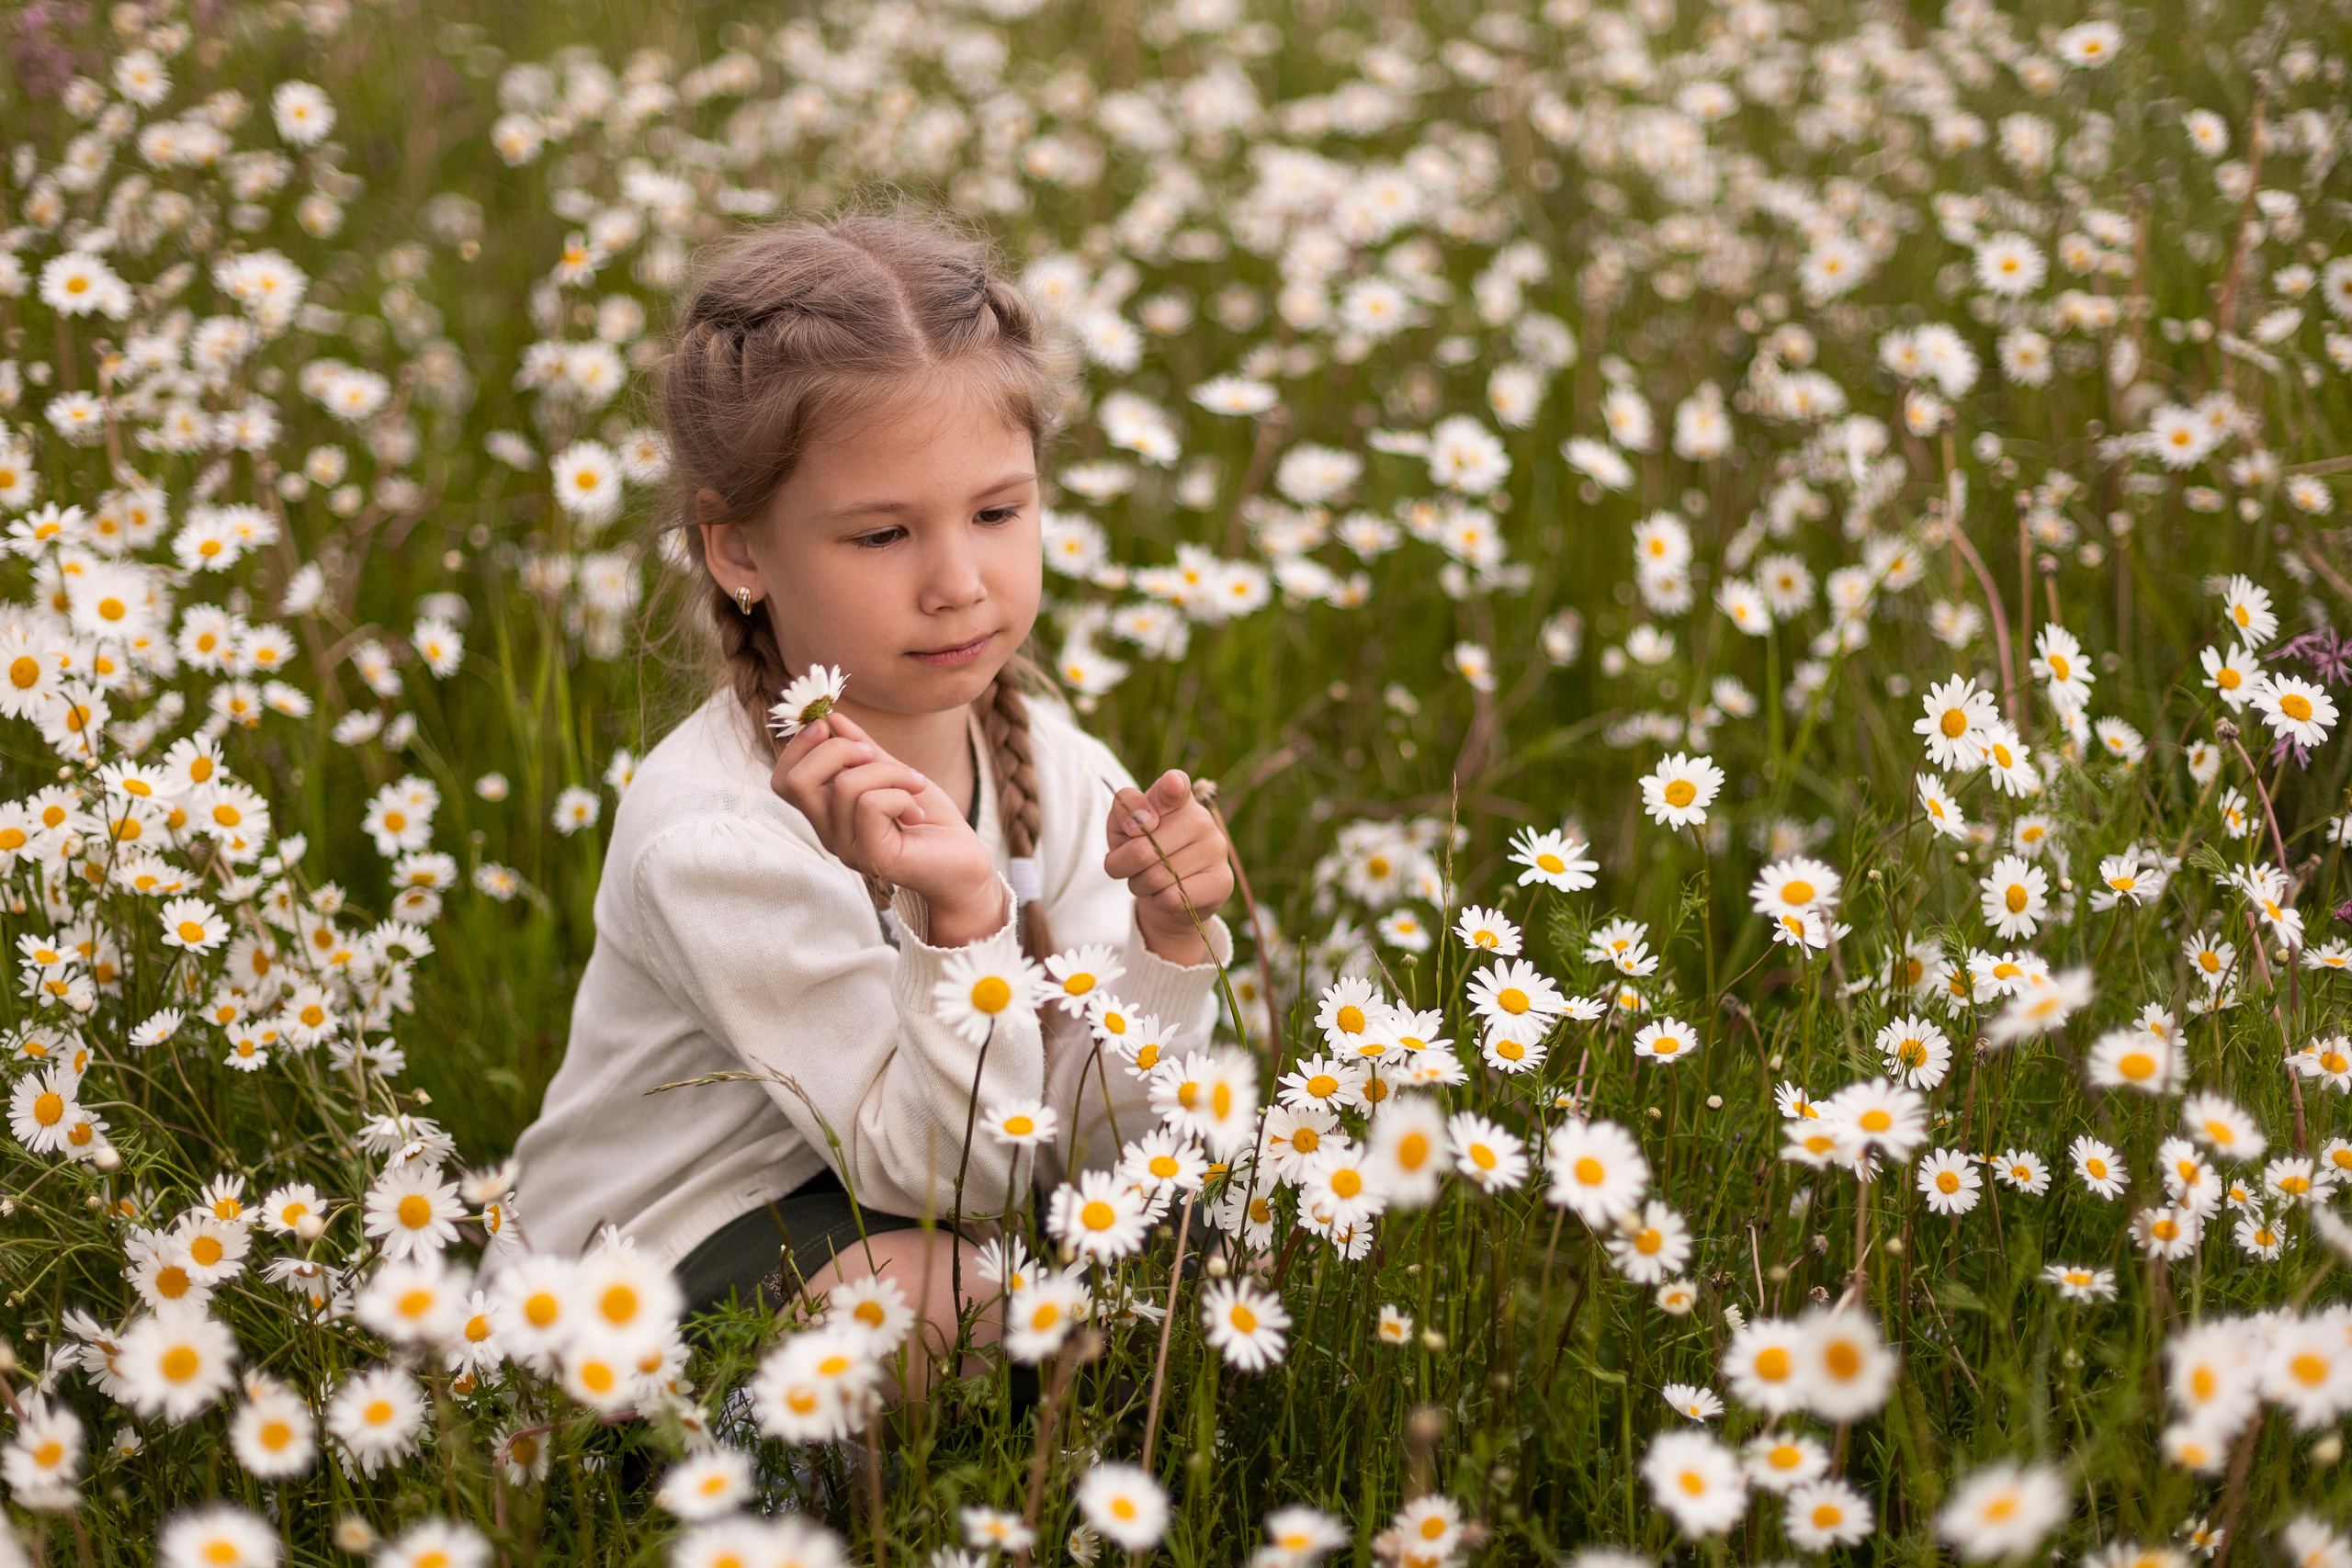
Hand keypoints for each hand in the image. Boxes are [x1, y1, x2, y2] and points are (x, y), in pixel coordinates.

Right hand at [771, 712, 1003, 945]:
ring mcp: (847, 848)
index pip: (785, 780)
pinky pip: (871, 805)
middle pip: (798, 781)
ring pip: (845, 785)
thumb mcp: (893, 773)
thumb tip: (832, 718)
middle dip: (837, 750)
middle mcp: (829, 833)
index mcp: (827, 812)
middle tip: (874, 754)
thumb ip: (862, 749)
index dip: (799, 746)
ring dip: (889, 772)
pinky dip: (900, 795)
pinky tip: (916, 812)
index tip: (828, 724)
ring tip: (914, 785)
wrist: (964, 864)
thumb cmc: (929, 820)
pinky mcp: (872, 857)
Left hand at [1103, 769, 1233, 966]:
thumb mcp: (1121, 828)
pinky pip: (1173, 898)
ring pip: (1156, 877)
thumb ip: (1124, 811)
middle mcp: (1201, 818)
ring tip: (1146, 881)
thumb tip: (1142, 822)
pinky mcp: (1223, 881)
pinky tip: (1168, 894)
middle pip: (1143, 848)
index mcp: (1176, 798)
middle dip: (1122, 866)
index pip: (1176, 784)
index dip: (1171, 785)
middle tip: (1127, 867)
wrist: (1166, 894)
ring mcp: (1216, 848)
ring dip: (1139, 885)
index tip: (1171, 785)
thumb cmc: (1141, 851)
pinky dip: (1158, 901)